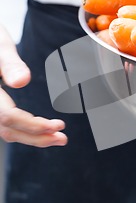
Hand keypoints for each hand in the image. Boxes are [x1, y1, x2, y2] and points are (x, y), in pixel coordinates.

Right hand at [0, 25, 66, 146]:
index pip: (8, 117)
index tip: (59, 125)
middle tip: (63, 139)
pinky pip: (4, 125)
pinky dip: (23, 130)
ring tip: (56, 137)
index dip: (33, 125)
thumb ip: (10, 63)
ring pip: (4, 130)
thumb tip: (22, 81)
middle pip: (6, 129)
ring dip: (31, 137)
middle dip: (36, 137)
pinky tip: (41, 130)